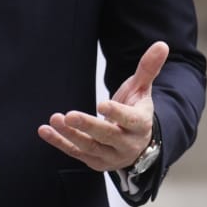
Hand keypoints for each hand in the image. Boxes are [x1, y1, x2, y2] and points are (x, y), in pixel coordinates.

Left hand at [37, 41, 167, 171]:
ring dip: (71, 135)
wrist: (137, 144)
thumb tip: (161, 45)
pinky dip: (59, 143)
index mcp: (140, 124)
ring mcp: (110, 155)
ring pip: (90, 147)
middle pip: (108, 136)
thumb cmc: (136, 111)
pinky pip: (75, 153)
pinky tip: (45, 131)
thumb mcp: (142, 90)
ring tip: (55, 119)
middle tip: (70, 115)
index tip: (102, 104)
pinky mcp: (95, 161)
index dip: (117, 113)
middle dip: (89, 126)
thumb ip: (148, 68)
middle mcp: (127, 144)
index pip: (130, 120)